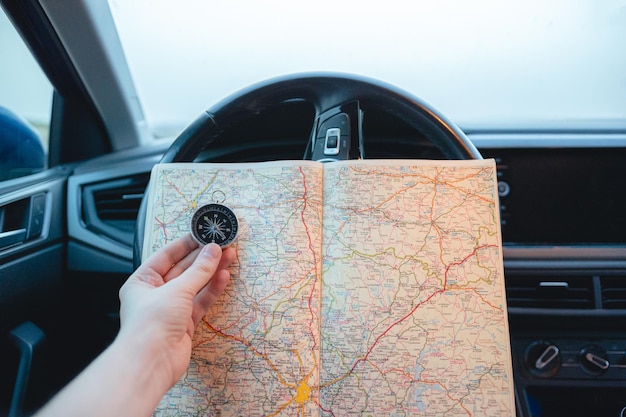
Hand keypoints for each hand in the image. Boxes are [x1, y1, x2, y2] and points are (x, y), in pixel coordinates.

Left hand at [118, 234, 235, 386]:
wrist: (152, 362)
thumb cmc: (152, 323)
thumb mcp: (177, 290)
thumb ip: (199, 270)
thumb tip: (213, 249)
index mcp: (142, 281)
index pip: (166, 256)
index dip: (185, 244)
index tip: (203, 233)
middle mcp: (155, 293)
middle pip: (183, 270)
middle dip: (203, 257)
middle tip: (222, 244)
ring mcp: (171, 309)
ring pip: (194, 285)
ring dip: (211, 271)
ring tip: (229, 256)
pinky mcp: (185, 323)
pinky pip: (201, 301)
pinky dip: (212, 289)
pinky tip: (224, 276)